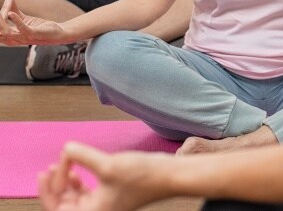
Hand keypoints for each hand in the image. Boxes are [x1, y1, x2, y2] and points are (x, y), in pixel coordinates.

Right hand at [0, 0, 67, 44]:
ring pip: (5, 31)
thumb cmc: (41, 28)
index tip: (7, 1)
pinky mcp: (33, 34)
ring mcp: (23, 37)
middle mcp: (15, 39)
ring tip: (6, 8)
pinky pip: (21, 29)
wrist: (58, 34)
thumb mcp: (25, 19)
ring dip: (3, 18)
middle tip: (5, 6)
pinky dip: (16, 20)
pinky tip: (12, 13)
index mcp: (11, 36)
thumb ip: (15, 9)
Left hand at [39, 142, 172, 210]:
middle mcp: (97, 210)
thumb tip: (66, 148)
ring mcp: (105, 203)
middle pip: (64, 204)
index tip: (46, 171)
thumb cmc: (143, 176)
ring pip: (75, 198)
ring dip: (67, 182)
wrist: (168, 175)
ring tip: (63, 165)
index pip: (58, 207)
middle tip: (51, 167)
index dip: (48, 190)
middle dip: (56, 185)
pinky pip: (88, 192)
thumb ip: (83, 155)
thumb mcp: (108, 164)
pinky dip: (80, 181)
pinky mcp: (112, 194)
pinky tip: (79, 169)